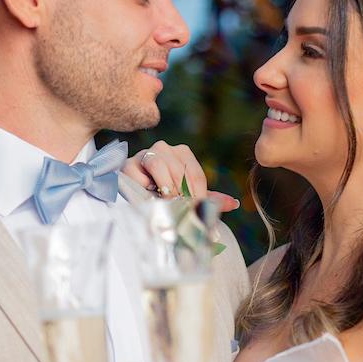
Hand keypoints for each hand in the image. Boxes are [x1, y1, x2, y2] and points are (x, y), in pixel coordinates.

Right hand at [122, 141, 239, 211]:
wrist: (133, 196)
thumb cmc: (164, 195)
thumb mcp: (187, 197)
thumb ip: (208, 200)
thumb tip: (234, 203)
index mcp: (182, 153)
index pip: (195, 175)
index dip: (199, 196)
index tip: (198, 212)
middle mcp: (164, 148)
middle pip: (179, 171)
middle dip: (182, 195)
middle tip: (182, 211)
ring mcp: (145, 154)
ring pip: (159, 165)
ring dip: (165, 187)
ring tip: (166, 202)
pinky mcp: (128, 165)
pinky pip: (139, 173)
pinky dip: (144, 186)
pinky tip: (147, 194)